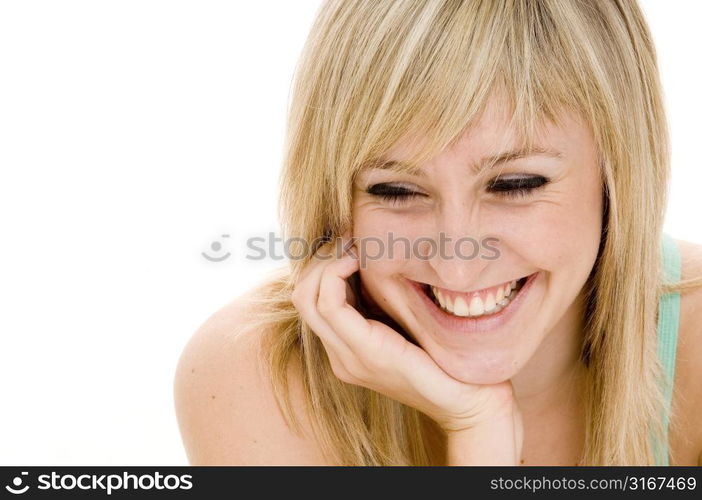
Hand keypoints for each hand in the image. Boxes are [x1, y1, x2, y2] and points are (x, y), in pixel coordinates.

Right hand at [290, 232, 520, 439]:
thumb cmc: (447, 360)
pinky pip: (330, 305)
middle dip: (320, 259)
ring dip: (326, 262)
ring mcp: (348, 358)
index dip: (323, 264)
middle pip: (302, 295)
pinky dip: (336, 274)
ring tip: (353, 249)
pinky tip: (357, 260)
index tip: (351, 243)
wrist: (470, 402)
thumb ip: (386, 302)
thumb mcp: (407, 322)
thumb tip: (376, 258)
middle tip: (349, 241)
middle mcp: (340, 356)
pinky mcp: (366, 353)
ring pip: (307, 297)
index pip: (311, 298)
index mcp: (347, 349)